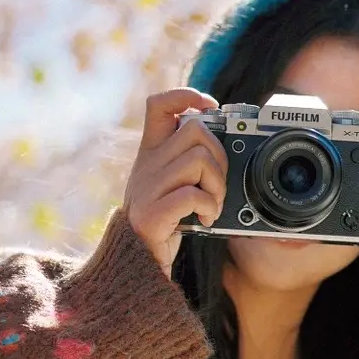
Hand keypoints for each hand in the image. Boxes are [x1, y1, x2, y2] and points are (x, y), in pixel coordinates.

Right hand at [123, 88, 228, 276]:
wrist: (135, 263)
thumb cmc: (162, 223)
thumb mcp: (172, 185)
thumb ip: (189, 162)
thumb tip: (223, 144)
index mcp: (150, 153)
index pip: (158, 104)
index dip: (186, 95)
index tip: (210, 107)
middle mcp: (146, 165)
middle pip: (195, 129)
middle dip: (219, 154)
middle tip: (217, 182)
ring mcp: (147, 188)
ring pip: (199, 160)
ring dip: (218, 185)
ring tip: (212, 205)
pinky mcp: (152, 214)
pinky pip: (193, 194)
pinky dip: (209, 207)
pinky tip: (205, 219)